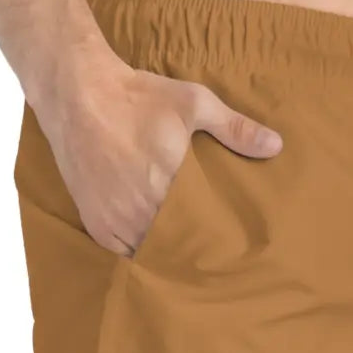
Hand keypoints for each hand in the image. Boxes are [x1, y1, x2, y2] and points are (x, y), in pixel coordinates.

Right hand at [37, 40, 281, 254]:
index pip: (204, 232)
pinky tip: (155, 250)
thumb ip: (235, 128)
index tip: (233, 249)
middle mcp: (142, 209)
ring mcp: (116, 219)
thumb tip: (276, 146)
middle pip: (178, 247)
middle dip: (195, 251)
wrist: (76, 94)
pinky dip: (139, 253)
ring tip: (187, 257)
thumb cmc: (138, 98)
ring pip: (150, 253)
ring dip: (167, 254)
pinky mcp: (96, 222)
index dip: (218, 243)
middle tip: (215, 258)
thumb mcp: (194, 103)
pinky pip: (123, 252)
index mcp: (172, 184)